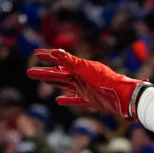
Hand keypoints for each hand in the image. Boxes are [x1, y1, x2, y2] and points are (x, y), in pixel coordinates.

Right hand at [27, 49, 148, 119]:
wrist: (124, 98)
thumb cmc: (108, 82)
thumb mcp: (87, 70)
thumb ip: (71, 62)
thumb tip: (55, 52)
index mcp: (79, 68)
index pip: (59, 61)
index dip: (47, 57)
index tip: (35, 54)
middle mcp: (80, 77)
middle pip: (58, 75)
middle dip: (44, 73)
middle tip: (29, 72)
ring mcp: (84, 89)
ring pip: (63, 85)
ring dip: (52, 83)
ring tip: (41, 80)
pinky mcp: (89, 101)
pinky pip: (75, 100)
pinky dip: (66, 100)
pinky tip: (58, 100)